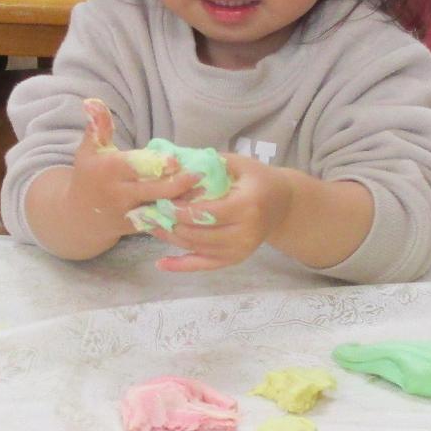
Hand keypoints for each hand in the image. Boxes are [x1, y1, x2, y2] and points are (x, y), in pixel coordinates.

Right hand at [63, 98, 198, 228]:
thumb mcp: (89, 150)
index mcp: (109, 171)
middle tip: (203, 174)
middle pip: (155, 191)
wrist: (80, 217)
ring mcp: (131, 213)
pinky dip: (181, 215)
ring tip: (208, 191)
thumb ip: (97, 126)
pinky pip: (164, 221)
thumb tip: (94, 101)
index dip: (157, 165)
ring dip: (186, 201)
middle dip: (180, 184)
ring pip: (163, 208)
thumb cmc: (89, 175)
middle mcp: (121, 194)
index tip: (177, 160)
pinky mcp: (140, 228)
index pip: (136, 167)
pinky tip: (200, 208)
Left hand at [149, 153, 293, 273]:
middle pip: (198, 233)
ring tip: (149, 226)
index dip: (179, 209)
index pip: (205, 213)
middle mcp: (245, 233)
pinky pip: (204, 265)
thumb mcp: (238, 164)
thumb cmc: (257, 179)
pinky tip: (161, 263)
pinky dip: (181, 266)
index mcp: (247, 206)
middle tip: (148, 212)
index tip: (160, 200)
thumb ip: (208, 164)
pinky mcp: (235, 259)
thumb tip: (173, 165)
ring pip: (196, 247)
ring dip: (170, 238)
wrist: (282, 204)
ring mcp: (240, 250)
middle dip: (169, 223)